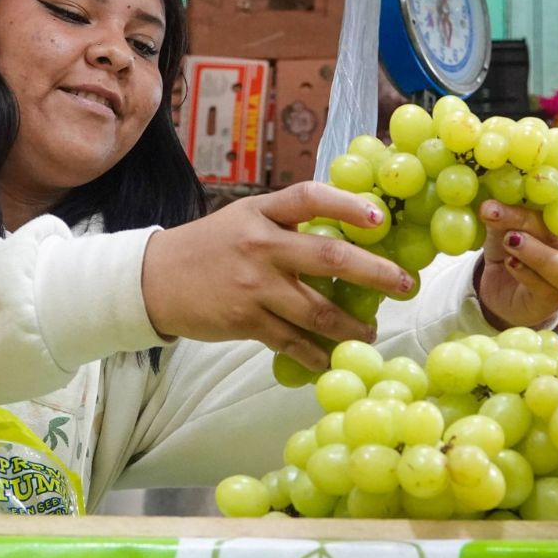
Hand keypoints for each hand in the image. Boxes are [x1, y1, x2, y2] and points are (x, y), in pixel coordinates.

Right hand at [142, 182, 410, 370]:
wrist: (153, 280)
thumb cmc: (206, 248)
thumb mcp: (242, 220)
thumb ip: (284, 223)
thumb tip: (342, 234)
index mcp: (260, 213)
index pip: (310, 198)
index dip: (348, 205)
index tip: (380, 219)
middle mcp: (260, 245)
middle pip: (329, 258)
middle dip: (375, 273)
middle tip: (403, 285)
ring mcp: (253, 285)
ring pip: (317, 309)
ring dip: (351, 326)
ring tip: (370, 332)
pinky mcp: (244, 320)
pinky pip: (291, 340)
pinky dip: (315, 353)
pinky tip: (330, 358)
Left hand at [475, 160, 557, 329]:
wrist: (500, 286)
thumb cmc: (511, 240)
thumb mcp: (506, 215)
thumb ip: (507, 199)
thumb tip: (496, 181)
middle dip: (529, 215)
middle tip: (493, 208)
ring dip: (534, 250)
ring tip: (508, 240)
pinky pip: (548, 287)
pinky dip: (525, 272)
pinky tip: (508, 263)